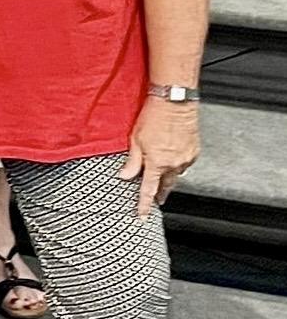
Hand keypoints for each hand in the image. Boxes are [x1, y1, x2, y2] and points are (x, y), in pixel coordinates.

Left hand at [120, 95, 200, 217]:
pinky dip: (177, 164)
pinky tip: (172, 158)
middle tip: (157, 199)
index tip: (142, 216)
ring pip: (176, 174)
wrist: (175, 102)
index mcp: (157, 163)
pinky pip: (184, 164)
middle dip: (160, 193)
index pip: (149, 190)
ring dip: (168, 176)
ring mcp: (186, 158)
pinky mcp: (194, 151)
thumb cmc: (153, 116)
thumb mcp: (135, 139)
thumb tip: (125, 176)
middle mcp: (174, 163)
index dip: (145, 205)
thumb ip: (132, 161)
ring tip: (161, 174)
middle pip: (166, 185)